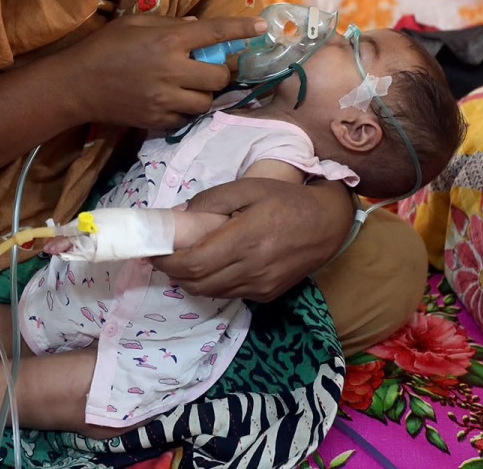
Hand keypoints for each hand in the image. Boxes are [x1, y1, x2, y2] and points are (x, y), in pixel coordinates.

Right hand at [61, 14, 266, 129]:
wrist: (77, 85)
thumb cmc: (106, 47)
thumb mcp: (136, 24)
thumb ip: (170, 24)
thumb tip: (199, 25)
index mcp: (168, 41)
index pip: (215, 33)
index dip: (242, 30)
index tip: (261, 29)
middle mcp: (171, 71)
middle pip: (219, 77)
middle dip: (219, 73)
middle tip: (207, 67)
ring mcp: (165, 99)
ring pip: (207, 102)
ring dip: (204, 94)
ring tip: (188, 86)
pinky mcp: (158, 120)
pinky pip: (188, 118)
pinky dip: (187, 109)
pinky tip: (173, 99)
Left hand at [152, 179, 352, 301]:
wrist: (328, 223)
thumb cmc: (286, 199)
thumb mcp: (247, 188)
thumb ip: (211, 202)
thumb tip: (180, 217)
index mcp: (245, 240)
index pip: (194, 263)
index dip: (168, 261)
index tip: (154, 251)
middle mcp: (252, 269)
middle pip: (198, 282)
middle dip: (174, 272)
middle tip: (163, 256)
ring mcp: (261, 286)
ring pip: (211, 292)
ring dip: (191, 281)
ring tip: (183, 262)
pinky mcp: (267, 295)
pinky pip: (230, 294)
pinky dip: (213, 284)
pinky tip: (213, 267)